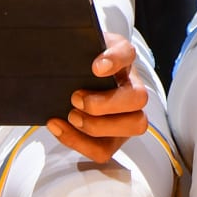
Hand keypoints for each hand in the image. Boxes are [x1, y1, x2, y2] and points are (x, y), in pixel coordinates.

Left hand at [48, 34, 149, 162]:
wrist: (69, 84)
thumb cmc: (77, 68)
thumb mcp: (77, 50)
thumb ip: (75, 46)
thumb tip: (72, 57)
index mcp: (121, 61)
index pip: (127, 53)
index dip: (115, 60)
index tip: (96, 67)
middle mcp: (130, 89)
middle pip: (138, 98)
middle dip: (106, 103)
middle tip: (76, 98)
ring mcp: (127, 117)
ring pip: (133, 126)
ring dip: (98, 125)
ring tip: (71, 116)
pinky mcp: (113, 140)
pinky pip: (104, 150)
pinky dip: (78, 142)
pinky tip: (58, 126)